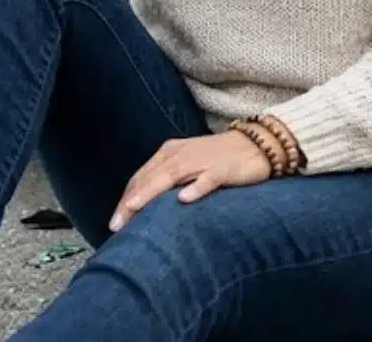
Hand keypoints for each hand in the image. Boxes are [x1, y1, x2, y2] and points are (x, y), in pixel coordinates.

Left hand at [109, 131, 270, 230]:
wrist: (257, 144)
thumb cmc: (219, 159)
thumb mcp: (188, 165)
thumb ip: (167, 181)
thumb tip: (143, 207)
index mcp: (169, 153)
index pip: (141, 177)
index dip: (125, 199)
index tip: (114, 223)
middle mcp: (180, 154)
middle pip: (149, 178)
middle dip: (130, 202)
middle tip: (116, 226)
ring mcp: (201, 161)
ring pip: (170, 176)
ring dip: (150, 193)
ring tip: (134, 209)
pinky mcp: (222, 169)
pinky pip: (207, 179)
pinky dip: (195, 188)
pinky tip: (184, 199)